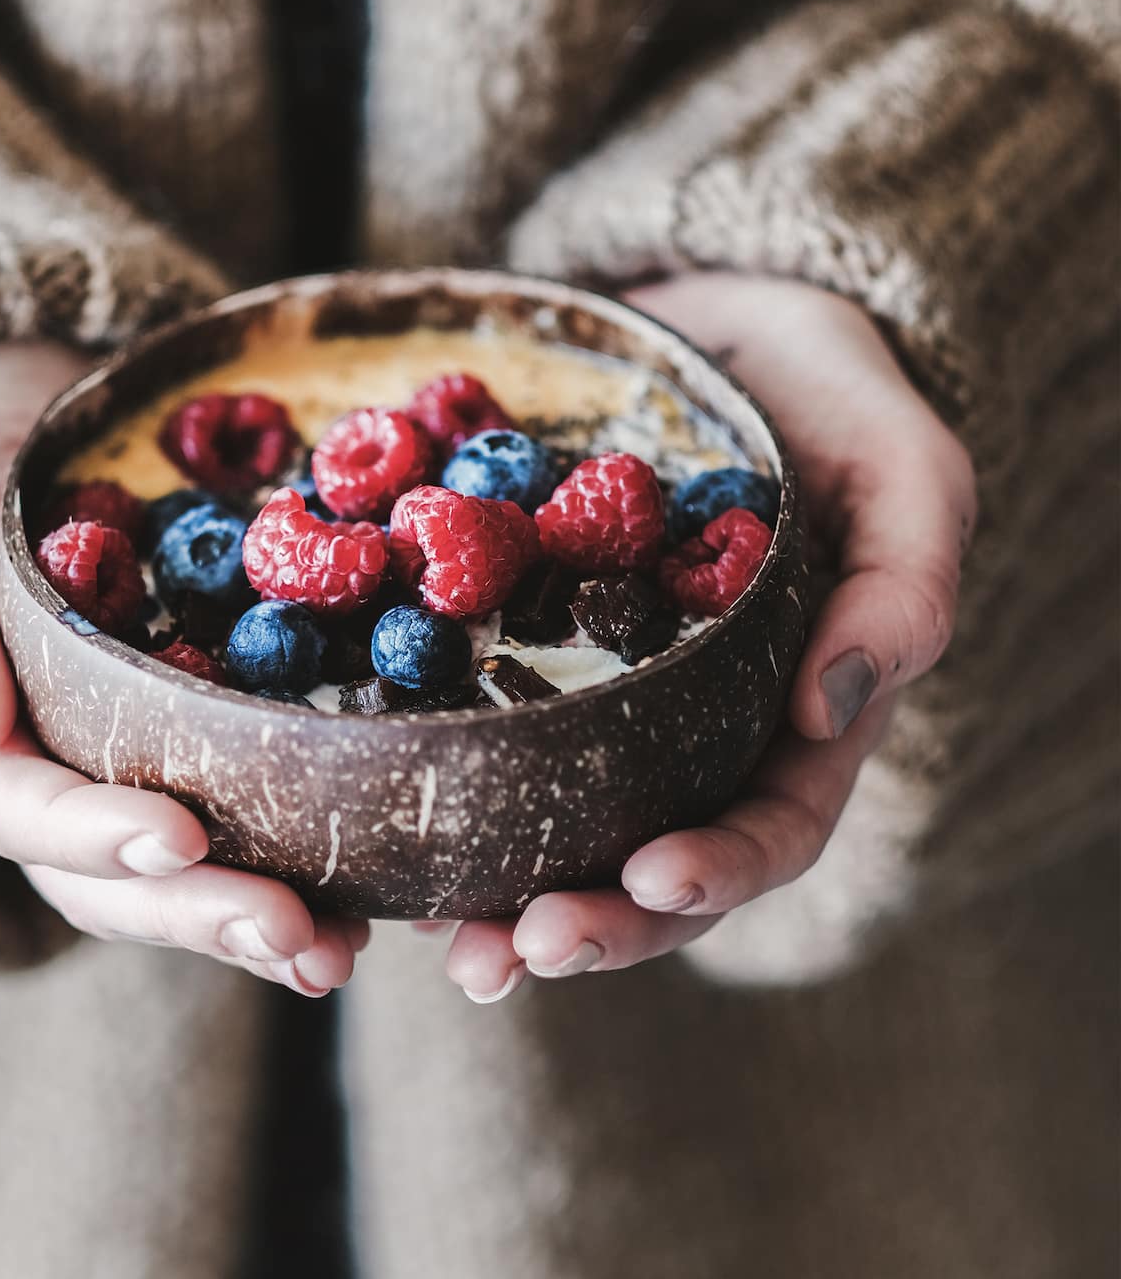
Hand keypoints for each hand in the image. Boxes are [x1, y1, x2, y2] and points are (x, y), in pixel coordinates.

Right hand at [0, 343, 365, 995]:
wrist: (12, 421)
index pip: (9, 803)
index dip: (88, 832)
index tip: (179, 838)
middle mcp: (22, 777)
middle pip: (94, 878)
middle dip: (191, 912)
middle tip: (289, 933)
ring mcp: (99, 776)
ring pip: (161, 882)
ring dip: (243, 923)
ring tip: (333, 953)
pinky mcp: (174, 756)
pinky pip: (226, 833)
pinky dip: (286, 873)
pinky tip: (363, 914)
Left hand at [441, 274, 975, 1001]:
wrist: (715, 324)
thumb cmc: (831, 401)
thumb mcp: (903, 472)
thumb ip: (903, 585)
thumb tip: (832, 710)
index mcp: (796, 720)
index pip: (770, 829)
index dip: (717, 871)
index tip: (651, 876)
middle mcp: (695, 739)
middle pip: (652, 870)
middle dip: (590, 924)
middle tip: (508, 954)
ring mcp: (604, 710)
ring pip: (558, 835)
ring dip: (500, 902)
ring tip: (436, 936)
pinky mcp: (520, 663)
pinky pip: (476, 745)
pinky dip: (436, 800)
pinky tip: (375, 833)